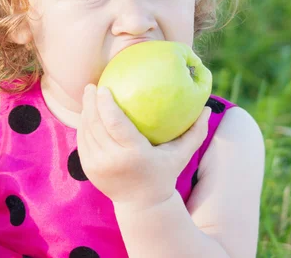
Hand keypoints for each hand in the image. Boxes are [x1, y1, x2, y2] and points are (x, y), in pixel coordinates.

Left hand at [77, 84, 210, 208]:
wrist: (143, 206)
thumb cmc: (164, 173)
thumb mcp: (182, 155)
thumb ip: (195, 132)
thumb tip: (208, 108)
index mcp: (134, 154)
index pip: (114, 123)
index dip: (106, 103)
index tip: (104, 87)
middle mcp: (113, 160)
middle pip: (96, 125)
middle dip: (90, 102)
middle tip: (92, 85)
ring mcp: (98, 166)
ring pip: (86, 132)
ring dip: (85, 111)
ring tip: (88, 94)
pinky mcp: (89, 170)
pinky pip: (83, 142)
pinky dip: (83, 125)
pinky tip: (87, 112)